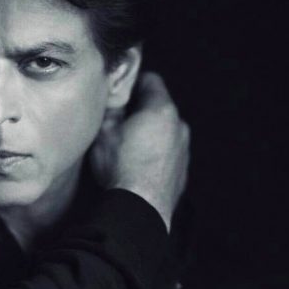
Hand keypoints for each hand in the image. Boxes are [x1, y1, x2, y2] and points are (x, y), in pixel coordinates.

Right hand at [89, 72, 190, 231]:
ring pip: (164, 130)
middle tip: (118, 120)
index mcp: (160, 109)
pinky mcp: (182, 169)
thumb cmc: (120, 167)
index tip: (119, 91)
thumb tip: (112, 96)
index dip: (132, 81)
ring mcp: (183, 149)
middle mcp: (178, 125)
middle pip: (158, 105)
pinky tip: (137, 164)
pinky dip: (155, 152)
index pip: (151, 79)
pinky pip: (168, 151)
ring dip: (149, 132)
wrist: (140, 208)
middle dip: (140, 109)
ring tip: (126, 146)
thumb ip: (111, 108)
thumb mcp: (104, 131)